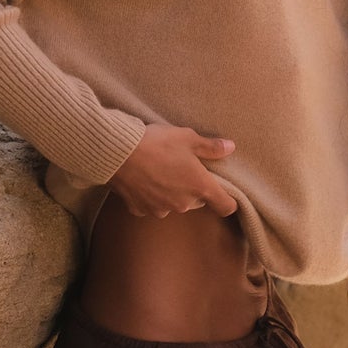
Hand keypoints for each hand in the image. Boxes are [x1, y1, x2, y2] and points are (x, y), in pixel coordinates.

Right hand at [107, 123, 238, 219]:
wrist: (118, 152)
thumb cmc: (157, 143)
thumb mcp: (187, 138)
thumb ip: (211, 147)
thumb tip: (230, 147)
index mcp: (200, 187)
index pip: (226, 206)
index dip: (228, 201)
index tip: (223, 193)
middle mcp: (183, 204)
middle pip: (197, 201)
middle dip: (193, 188)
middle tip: (182, 167)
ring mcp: (161, 209)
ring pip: (174, 203)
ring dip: (171, 192)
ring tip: (159, 170)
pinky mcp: (141, 210)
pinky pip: (151, 204)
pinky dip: (149, 195)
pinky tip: (142, 179)